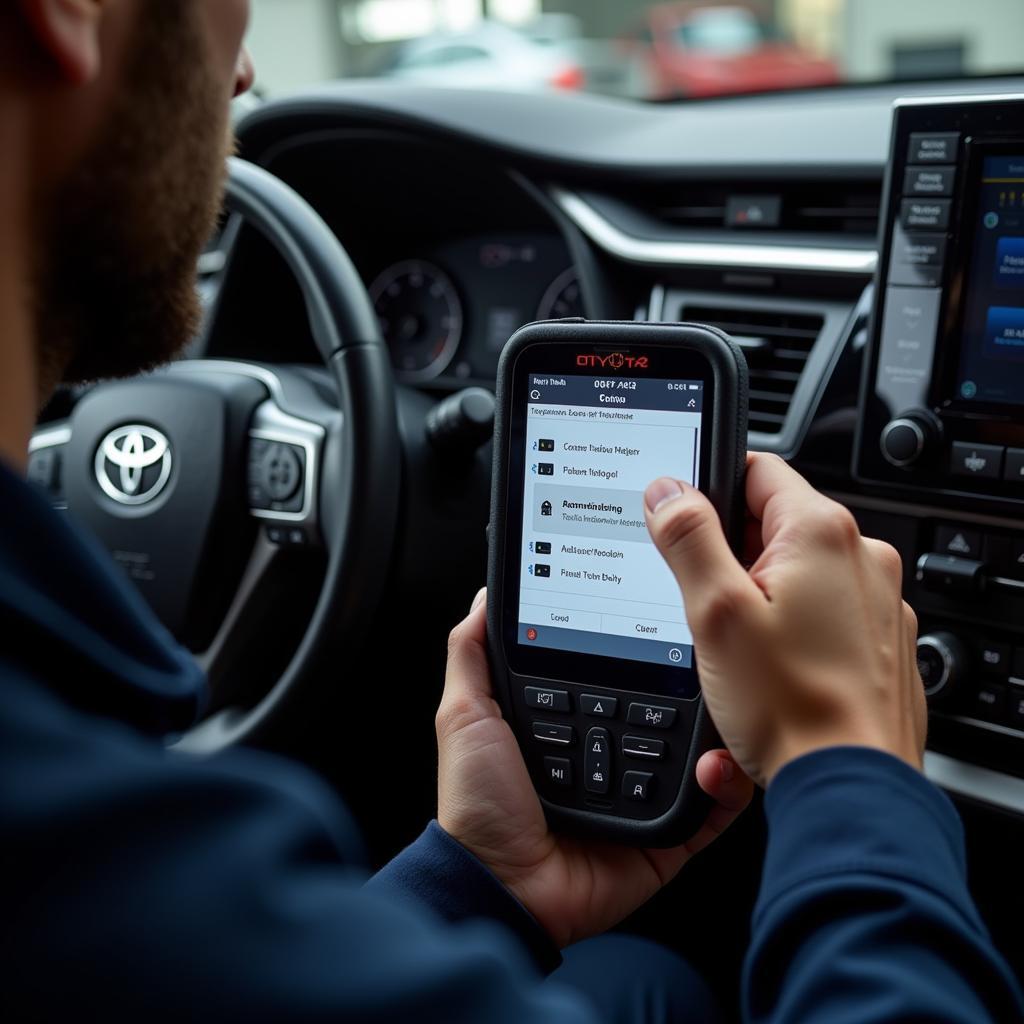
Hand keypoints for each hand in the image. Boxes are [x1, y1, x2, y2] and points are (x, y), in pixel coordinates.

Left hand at [436, 590, 753, 948]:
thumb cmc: (476, 804)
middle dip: (694, 683)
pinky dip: (727, 788)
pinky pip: (711, 811)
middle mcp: (612, 754)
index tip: (664, 614)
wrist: (496, 885)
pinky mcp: (666, 837)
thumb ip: (473, 654)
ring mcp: (641, 795)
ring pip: (699, 754)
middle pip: (667, 709)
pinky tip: (718, 764)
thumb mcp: (464, 715)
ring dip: (719, 731)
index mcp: (573, 722)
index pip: (620, 674)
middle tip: (710, 657)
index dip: (644, 647)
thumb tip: (485, 598)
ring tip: (723, 707)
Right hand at [644, 453, 926, 789]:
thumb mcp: (716, 613)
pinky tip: (771, 673)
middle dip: (731, 559)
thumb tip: (668, 491)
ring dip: (759, 600)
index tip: (685, 523)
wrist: (851, 786)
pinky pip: (822, 616)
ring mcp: (877, 602)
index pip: (756, 469)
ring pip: (795, 575)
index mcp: (821, 532)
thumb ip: (688, 539)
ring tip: (741, 650)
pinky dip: (791, 633)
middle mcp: (862, 557)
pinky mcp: (880, 642)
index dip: (710, 489)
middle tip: (708, 606)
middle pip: (773, 526)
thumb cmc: (793, 706)